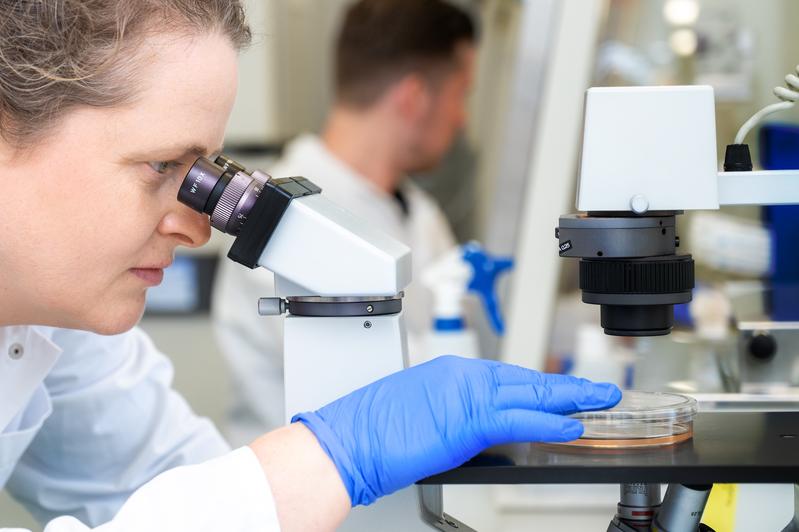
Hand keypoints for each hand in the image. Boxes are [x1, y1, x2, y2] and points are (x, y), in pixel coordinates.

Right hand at [292, 355, 620, 505]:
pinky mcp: (467, 421)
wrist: (344, 443)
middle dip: (565, 387)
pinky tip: (571, 426)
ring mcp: (465, 396)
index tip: (563, 391)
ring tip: (600, 401)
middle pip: (526, 381)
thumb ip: (453, 416)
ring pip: (530, 395)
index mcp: (450, 375)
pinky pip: (518, 420)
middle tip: (597, 390)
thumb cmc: (369, 434)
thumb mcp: (418, 415)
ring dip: (569, 399)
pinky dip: (548, 423)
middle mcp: (462, 377)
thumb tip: (477, 431)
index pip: (508, 379)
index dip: (540, 387)